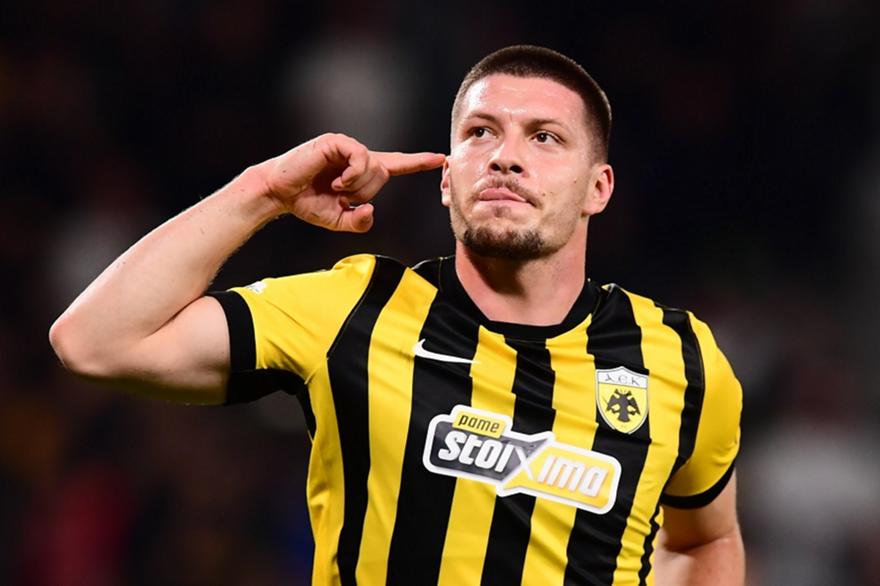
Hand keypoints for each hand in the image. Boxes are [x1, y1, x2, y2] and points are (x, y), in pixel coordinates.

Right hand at [260, 133, 445, 231]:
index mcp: (360, 172)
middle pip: (385, 173)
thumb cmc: (306, 203)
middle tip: (341, 196)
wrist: (279, 193)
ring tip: (335, 189)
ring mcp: (346, 147)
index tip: (440, 158)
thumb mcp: (339, 220)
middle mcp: (356, 156)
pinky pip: (361, 158)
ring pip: (374, 167)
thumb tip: (371, 209)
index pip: (396, 165)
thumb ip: (359, 221)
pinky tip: (337, 182)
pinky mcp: (336, 142)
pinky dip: (352, 175)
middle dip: (365, 192)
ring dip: (357, 186)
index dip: (418, 162)